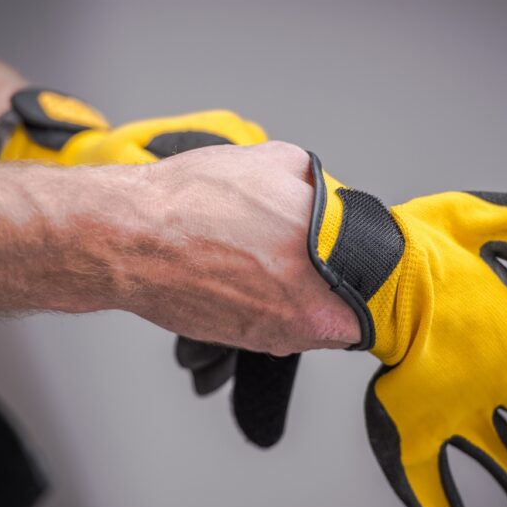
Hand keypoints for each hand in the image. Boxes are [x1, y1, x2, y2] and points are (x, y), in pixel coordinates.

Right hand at [120, 141, 360, 354]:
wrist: (130, 236)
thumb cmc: (197, 200)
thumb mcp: (279, 164)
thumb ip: (320, 190)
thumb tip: (327, 199)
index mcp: (330, 276)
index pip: (375, 281)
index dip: (364, 261)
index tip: (351, 247)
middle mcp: (305, 320)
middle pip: (341, 304)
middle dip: (330, 278)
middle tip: (305, 248)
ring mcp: (271, 338)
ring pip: (303, 317)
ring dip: (293, 292)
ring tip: (261, 255)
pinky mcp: (238, 343)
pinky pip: (268, 324)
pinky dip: (261, 301)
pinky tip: (237, 269)